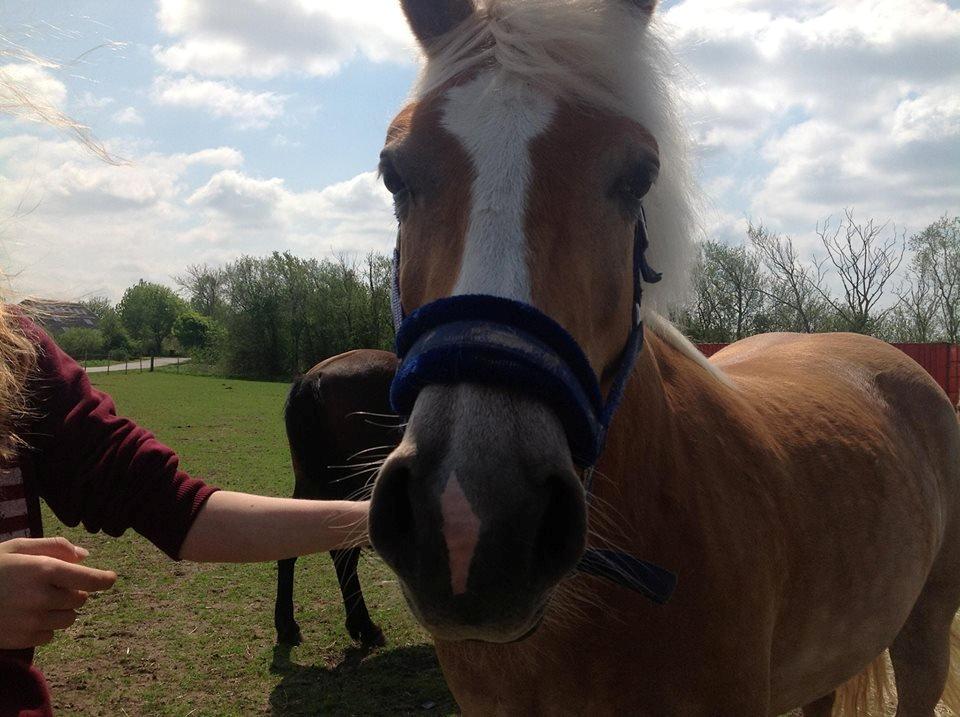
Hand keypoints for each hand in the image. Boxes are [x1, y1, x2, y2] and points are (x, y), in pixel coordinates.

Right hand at [0, 537, 116, 648]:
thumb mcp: (17, 547)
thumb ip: (54, 547)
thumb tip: (85, 556)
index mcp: (43, 569)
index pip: (89, 579)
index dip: (104, 579)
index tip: (110, 578)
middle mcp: (41, 596)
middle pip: (81, 599)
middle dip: (73, 591)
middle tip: (52, 585)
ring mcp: (32, 621)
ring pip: (69, 619)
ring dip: (61, 610)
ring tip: (37, 600)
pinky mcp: (23, 640)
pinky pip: (51, 635)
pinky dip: (45, 626)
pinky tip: (26, 615)